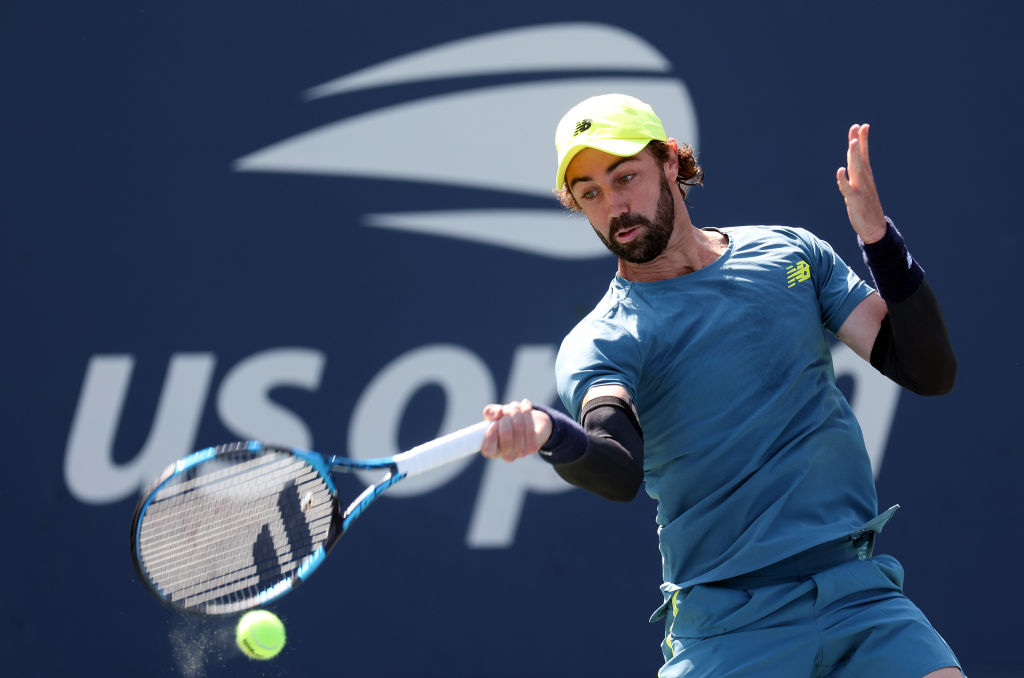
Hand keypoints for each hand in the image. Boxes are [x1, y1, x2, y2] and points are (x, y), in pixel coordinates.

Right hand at [480, 398, 551, 461]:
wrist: (533, 421)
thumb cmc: (508, 420)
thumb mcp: (494, 414)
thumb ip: (490, 412)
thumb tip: (499, 413)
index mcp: (493, 450)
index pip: (488, 449)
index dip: (490, 436)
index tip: (494, 423)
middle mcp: (506, 455)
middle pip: (505, 432)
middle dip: (506, 414)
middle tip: (506, 409)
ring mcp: (520, 453)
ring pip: (518, 426)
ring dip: (516, 410)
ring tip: (516, 407)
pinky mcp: (533, 447)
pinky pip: (529, 427)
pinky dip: (526, 411)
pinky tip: (525, 404)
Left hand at [836, 124, 887, 243]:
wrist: (874, 228)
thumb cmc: (866, 205)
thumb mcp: (862, 187)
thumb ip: (855, 174)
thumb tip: (848, 163)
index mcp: (865, 176)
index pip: (864, 154)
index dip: (863, 140)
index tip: (862, 125)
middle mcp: (864, 179)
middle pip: (860, 158)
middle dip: (858, 142)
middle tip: (857, 127)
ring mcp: (860, 189)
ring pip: (856, 169)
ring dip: (854, 156)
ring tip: (853, 142)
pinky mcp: (854, 200)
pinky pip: (847, 188)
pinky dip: (843, 179)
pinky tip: (840, 170)